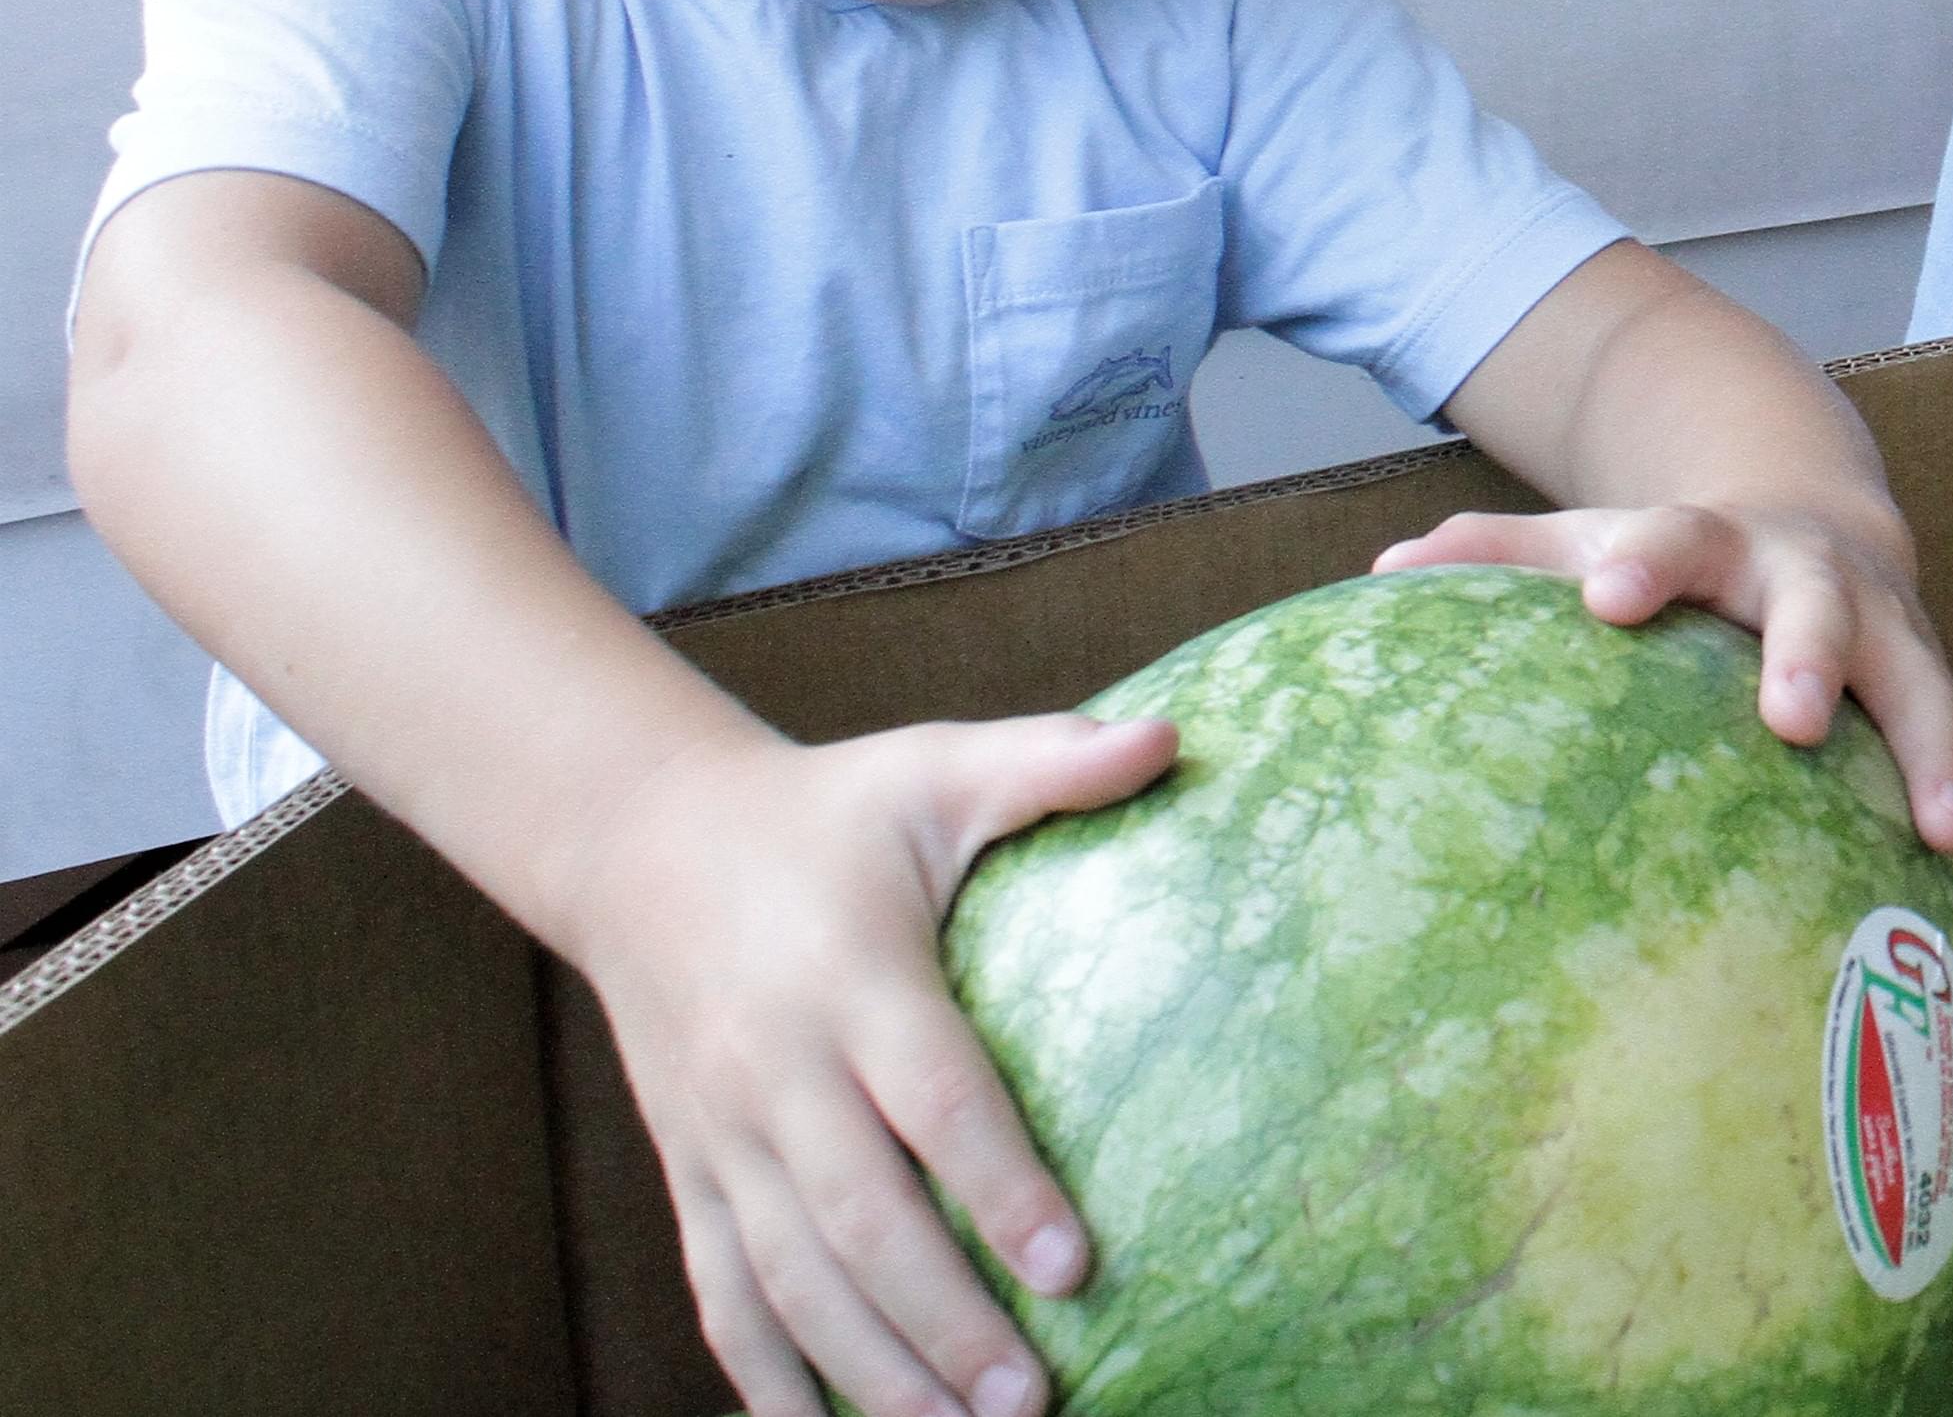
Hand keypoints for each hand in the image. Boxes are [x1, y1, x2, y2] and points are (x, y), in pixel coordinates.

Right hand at [554, 710, 1178, 1416]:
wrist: (640, 840)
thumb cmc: (827, 811)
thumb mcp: (935, 769)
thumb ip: (1051, 764)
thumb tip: (1176, 737)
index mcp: (851, 975)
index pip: (932, 1098)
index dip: (1000, 1185)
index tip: (1072, 1265)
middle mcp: (777, 1068)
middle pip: (860, 1219)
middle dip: (944, 1320)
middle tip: (1033, 1398)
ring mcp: (720, 1132)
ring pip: (790, 1278)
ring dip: (871, 1369)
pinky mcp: (688, 1170)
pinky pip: (719, 1290)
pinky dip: (764, 1373)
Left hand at [1378, 500, 1952, 917]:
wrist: (1820, 520)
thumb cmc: (1681, 560)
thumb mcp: (1596, 539)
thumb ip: (1498, 556)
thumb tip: (1383, 576)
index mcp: (1720, 545)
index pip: (1676, 539)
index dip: (1642, 563)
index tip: (1603, 598)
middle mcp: (1815, 582)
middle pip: (1819, 608)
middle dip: (1808, 657)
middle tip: (1789, 718)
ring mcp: (1891, 638)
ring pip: (1925, 690)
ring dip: (1936, 759)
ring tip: (1946, 839)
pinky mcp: (1939, 694)